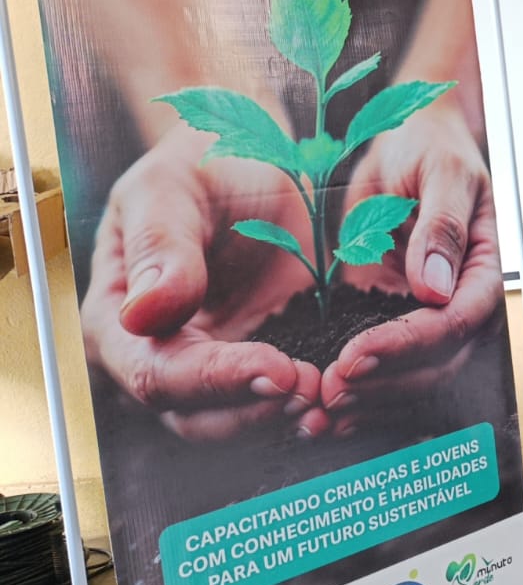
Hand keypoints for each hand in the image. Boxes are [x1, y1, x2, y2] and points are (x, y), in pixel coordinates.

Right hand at [80, 127, 320, 441]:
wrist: (256, 162)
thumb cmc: (201, 162)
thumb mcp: (172, 186)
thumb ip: (159, 245)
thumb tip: (144, 315)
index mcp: (116, 319)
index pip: (156, 373)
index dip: (214, 380)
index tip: (276, 369)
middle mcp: (156, 356)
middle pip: (195, 415)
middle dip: (256, 411)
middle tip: (314, 389)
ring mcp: (210, 367)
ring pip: (238, 421)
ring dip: (284, 419)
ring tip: (332, 398)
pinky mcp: (262, 361)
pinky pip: (279, 401)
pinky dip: (309, 405)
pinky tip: (345, 395)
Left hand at [319, 105, 505, 432]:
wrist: (404, 142)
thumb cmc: (430, 147)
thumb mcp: (440, 172)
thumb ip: (442, 227)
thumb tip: (436, 285)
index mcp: (482, 268)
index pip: (456, 322)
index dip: (409, 345)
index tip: (357, 354)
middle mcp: (460, 301)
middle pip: (437, 364)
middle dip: (384, 383)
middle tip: (329, 390)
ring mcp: (427, 316)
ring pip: (411, 379)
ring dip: (368, 401)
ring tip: (319, 413)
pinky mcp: (391, 321)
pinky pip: (383, 368)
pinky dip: (356, 391)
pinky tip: (322, 407)